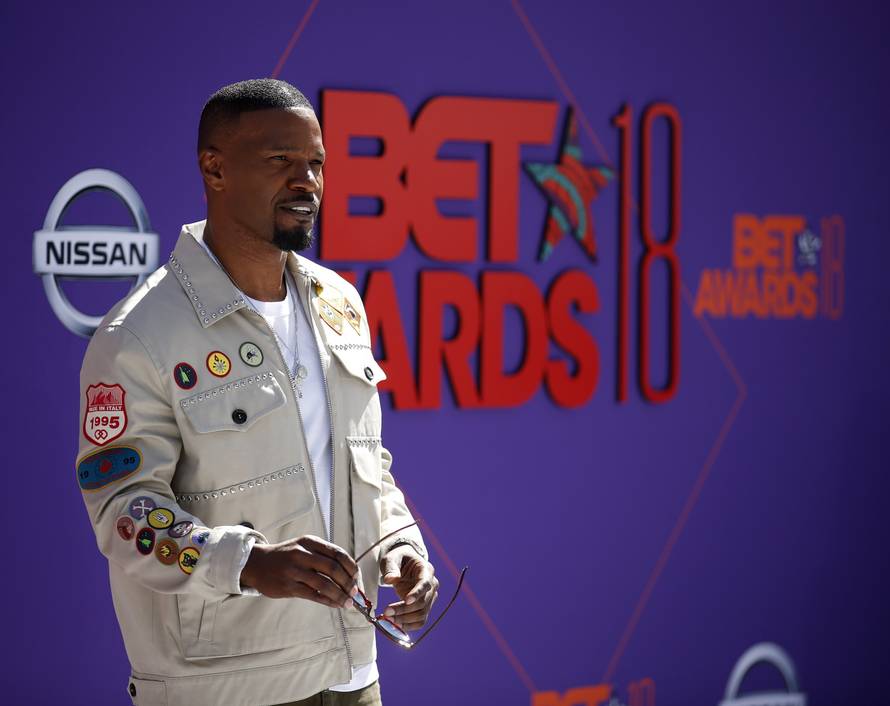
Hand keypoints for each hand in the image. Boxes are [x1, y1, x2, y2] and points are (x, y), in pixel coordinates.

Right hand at [240, 535, 357, 607]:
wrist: (257, 563)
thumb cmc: (286, 556)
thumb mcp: (303, 547)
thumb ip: (323, 556)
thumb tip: (349, 574)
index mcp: (310, 542)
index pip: (338, 553)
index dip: (351, 567)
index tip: (357, 578)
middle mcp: (302, 554)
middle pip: (333, 568)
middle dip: (348, 583)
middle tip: (354, 593)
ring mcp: (294, 570)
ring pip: (324, 584)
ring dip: (340, 595)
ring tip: (348, 603)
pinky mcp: (288, 586)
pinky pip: (313, 595)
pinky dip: (327, 601)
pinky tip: (335, 604)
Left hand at [379, 545, 438, 631]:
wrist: (404, 564)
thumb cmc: (398, 559)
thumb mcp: (391, 559)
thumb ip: (391, 568)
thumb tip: (390, 579)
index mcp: (426, 570)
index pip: (425, 583)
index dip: (417, 593)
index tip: (406, 600)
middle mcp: (432, 584)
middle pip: (423, 602)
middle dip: (404, 609)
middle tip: (387, 612)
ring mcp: (429, 597)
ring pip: (422, 614)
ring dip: (405, 620)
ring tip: (388, 619)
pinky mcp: (424, 607)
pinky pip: (420, 621)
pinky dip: (409, 625)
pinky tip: (396, 625)